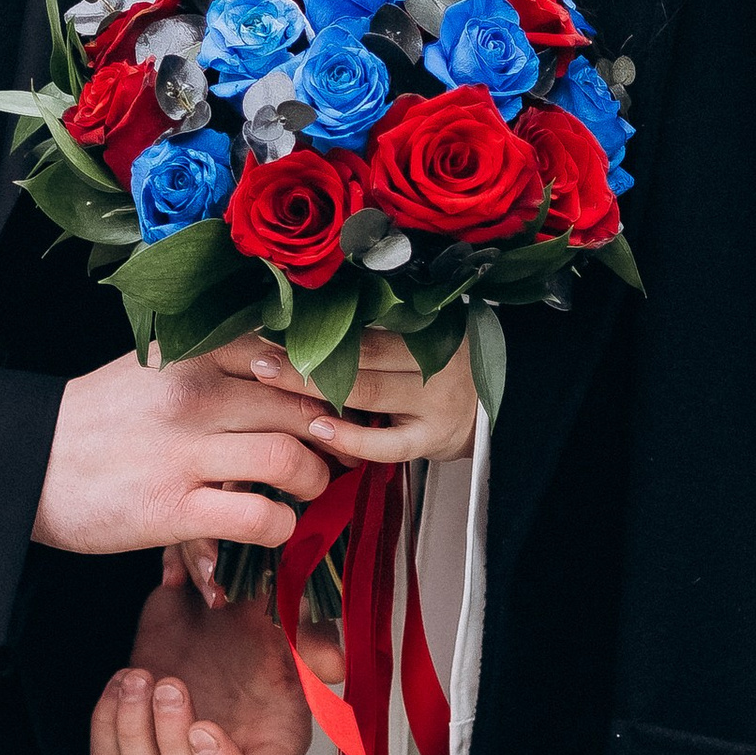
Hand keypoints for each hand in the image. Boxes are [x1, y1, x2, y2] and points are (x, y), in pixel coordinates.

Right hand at [33, 341, 331, 559]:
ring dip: (314, 482)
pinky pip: (260, 517)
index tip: (335, 407)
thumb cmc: (100, 417)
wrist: (27, 462)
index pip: (292, 356)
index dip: (328, 385)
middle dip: (331, 438)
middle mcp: (193, 395)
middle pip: (301, 408)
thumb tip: (291, 369)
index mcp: (194, 352)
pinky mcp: (172, 508)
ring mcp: (183, 452)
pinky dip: (281, 526)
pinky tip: (271, 526)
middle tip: (335, 456)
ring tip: (304, 491)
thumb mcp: (157, 366)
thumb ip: (219, 362)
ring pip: (292, 459)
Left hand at [90, 552, 331, 754]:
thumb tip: (330, 661)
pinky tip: (121, 681)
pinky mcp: (133, 743)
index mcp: (269, 751)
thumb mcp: (290, 625)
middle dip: (171, 744)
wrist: (209, 606)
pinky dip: (105, 728)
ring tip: (138, 677)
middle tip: (169, 684)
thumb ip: (313, 643)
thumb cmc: (255, 625)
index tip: (204, 730)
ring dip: (134, 736)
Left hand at [258, 327, 479, 474]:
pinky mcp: (430, 440)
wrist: (497, 417)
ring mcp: (434, 404)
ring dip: (314, 387)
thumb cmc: (446, 372)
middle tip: (258, 348)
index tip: (277, 316)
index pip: (369, 322)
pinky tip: (318, 429)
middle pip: (361, 353)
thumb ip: (384, 329)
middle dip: (306, 351)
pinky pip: (387, 444)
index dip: (321, 320)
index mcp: (431, 330)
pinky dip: (351, 438)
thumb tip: (312, 309)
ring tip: (271, 377)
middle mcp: (434, 362)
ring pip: (368, 392)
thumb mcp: (426, 342)